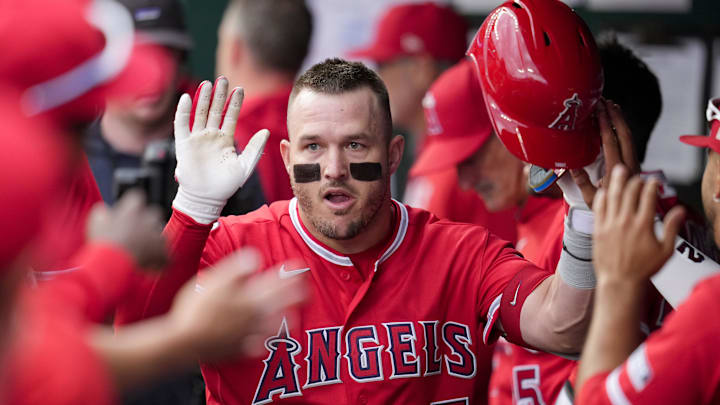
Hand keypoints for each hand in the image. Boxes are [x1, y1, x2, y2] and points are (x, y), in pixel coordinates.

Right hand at [87, 190, 167, 269]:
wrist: (113, 262)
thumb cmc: (103, 242)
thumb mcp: (96, 221)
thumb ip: (103, 212)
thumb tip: (105, 211)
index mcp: (133, 209)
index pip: (137, 197)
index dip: (132, 206)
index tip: (128, 214)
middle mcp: (149, 218)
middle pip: (154, 214)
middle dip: (146, 223)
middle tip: (135, 234)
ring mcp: (158, 234)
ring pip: (160, 235)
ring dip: (153, 242)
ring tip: (140, 253)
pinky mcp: (163, 251)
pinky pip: (166, 255)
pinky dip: (159, 260)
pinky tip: (149, 266)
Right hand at [168, 248, 307, 359]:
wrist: (183, 343)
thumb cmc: (195, 310)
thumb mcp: (214, 280)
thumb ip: (237, 268)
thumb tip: (255, 257)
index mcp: (249, 296)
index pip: (276, 282)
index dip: (291, 274)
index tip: (302, 269)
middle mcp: (253, 315)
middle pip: (281, 303)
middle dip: (297, 295)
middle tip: (307, 291)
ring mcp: (248, 334)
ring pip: (275, 326)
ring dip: (287, 319)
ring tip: (294, 316)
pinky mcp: (239, 349)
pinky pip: (259, 346)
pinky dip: (266, 342)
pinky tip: (268, 341)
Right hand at [172, 77, 269, 223]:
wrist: (206, 198)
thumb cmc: (226, 186)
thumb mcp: (245, 166)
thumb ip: (255, 149)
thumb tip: (266, 131)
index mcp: (225, 140)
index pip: (230, 116)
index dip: (234, 103)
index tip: (240, 89)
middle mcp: (211, 136)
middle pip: (215, 110)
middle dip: (219, 95)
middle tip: (224, 79)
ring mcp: (197, 139)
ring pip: (200, 113)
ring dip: (203, 98)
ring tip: (208, 83)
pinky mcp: (183, 144)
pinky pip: (181, 124)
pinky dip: (183, 111)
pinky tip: (186, 98)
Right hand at [568, 99, 640, 207]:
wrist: (626, 221)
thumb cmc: (605, 210)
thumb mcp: (590, 199)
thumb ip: (582, 182)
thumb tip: (569, 166)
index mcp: (617, 171)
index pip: (611, 142)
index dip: (604, 124)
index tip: (598, 110)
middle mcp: (629, 165)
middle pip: (624, 135)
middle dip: (614, 116)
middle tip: (604, 101)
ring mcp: (634, 164)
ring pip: (630, 137)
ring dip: (620, 120)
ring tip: (611, 105)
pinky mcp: (634, 165)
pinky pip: (630, 143)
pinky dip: (623, 129)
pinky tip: (617, 121)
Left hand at [592, 165, 684, 284]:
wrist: (619, 281)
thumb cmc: (644, 268)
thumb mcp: (665, 250)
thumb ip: (672, 228)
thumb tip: (680, 210)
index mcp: (643, 225)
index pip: (648, 196)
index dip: (651, 185)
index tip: (653, 181)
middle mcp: (625, 221)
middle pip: (630, 192)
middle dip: (635, 181)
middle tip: (638, 177)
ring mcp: (610, 224)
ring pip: (613, 196)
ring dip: (617, 181)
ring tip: (619, 170)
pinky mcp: (598, 229)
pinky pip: (598, 207)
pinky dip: (602, 196)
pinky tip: (604, 190)